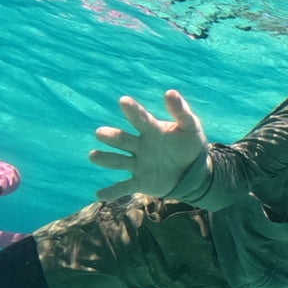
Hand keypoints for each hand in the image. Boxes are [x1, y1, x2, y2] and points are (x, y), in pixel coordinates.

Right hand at [89, 90, 208, 202]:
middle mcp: (140, 146)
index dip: (133, 110)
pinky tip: (99, 195)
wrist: (193, 170)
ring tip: (93, 156)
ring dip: (106, 159)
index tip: (124, 101)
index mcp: (152, 130)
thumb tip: (170, 92)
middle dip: (112, 136)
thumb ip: (181, 111)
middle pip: (124, 140)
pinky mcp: (141, 182)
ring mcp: (138, 164)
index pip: (141, 119)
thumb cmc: (189, 144)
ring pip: (119, 161)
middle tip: (101, 133)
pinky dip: (112, 191)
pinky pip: (124, 187)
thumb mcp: (190, 127)